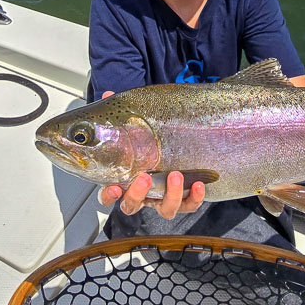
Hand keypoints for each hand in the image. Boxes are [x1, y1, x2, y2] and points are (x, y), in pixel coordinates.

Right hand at [97, 90, 205, 218]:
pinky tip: (198, 184)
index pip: (109, 195)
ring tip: (175, 174)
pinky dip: (194, 198)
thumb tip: (107, 95)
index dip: (109, 196)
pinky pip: (189, 204)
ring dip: (170, 195)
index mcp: (124, 179)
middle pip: (133, 205)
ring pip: (164, 209)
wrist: (176, 139)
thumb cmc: (147, 139)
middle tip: (145, 178)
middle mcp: (143, 193)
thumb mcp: (132, 124)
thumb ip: (119, 114)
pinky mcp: (184, 198)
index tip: (114, 187)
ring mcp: (163, 197)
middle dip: (138, 194)